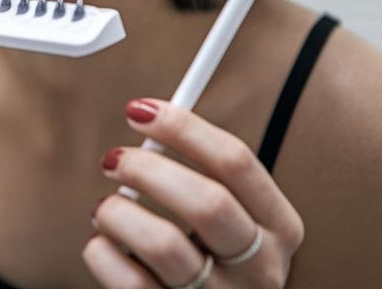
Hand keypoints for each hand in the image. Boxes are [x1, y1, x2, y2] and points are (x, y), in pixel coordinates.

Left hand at [85, 99, 304, 287]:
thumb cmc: (214, 261)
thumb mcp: (232, 220)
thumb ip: (204, 175)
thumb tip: (149, 117)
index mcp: (279, 227)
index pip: (237, 162)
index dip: (183, 128)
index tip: (140, 111)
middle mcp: (260, 268)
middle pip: (207, 202)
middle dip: (148, 169)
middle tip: (114, 159)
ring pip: (164, 244)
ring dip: (119, 214)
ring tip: (106, 209)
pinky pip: (131, 283)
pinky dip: (104, 255)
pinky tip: (102, 245)